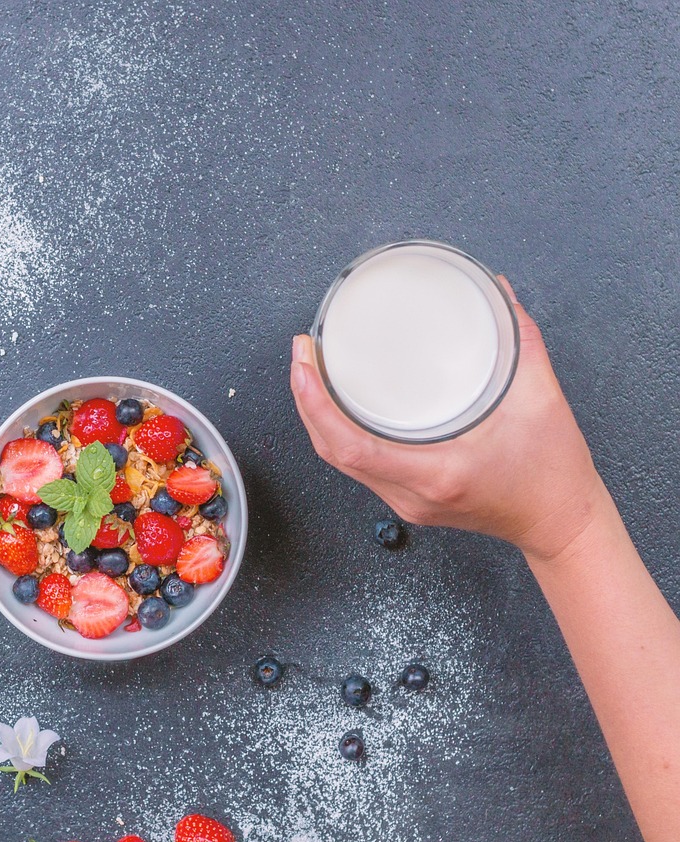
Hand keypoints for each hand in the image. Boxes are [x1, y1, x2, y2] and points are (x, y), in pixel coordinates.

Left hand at [290, 276, 608, 560]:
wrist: (563, 524)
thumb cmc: (553, 474)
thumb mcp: (542, 401)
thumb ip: (522, 342)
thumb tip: (500, 293)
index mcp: (436, 474)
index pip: (350, 445)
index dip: (315, 404)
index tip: (304, 363)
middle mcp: (410, 493)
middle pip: (332, 452)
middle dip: (305, 400)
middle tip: (302, 352)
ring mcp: (404, 501)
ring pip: (339, 461)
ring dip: (316, 417)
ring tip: (309, 371)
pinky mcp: (407, 499)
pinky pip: (356, 465)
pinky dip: (337, 433)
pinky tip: (333, 405)